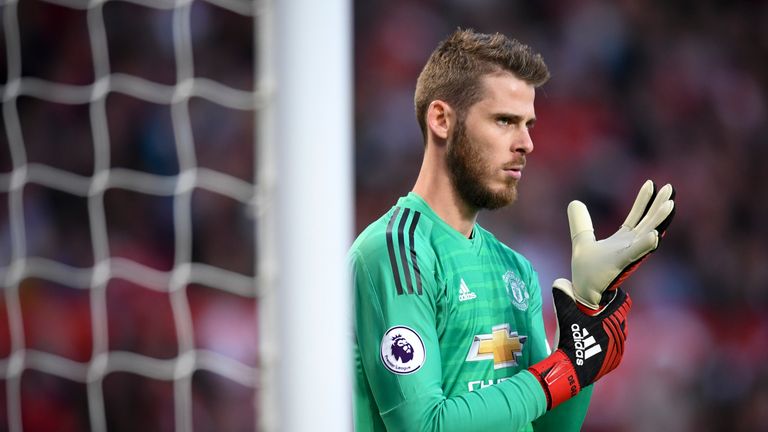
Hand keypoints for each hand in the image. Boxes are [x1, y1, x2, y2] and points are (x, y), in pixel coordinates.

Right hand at [528, 280, 631, 408]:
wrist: (572, 368)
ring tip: (594, 329)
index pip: (623, 301)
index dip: (614, 297)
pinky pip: (615, 346)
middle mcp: (620, 332)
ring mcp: (619, 347)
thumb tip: (559, 282)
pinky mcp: (616, 359)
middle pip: (620, 316)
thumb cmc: (571, 338)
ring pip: (618, 332)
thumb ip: (563, 295)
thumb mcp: (565, 315)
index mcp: (613, 319)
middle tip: (595, 314)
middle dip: (609, 313)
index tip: (604, 297)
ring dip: (609, 329)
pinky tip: (596, 343)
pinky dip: (608, 343)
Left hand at [557, 180, 674, 310]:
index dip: (644, 200)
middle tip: (670, 188)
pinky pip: (636, 253)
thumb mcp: (581, 240)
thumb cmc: (587, 271)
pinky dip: (645, 244)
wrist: (584, 292)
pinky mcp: (621, 264)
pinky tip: (655, 236)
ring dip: (659, 220)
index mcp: (623, 239)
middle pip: (648, 222)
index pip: (636, 216)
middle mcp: (630, 246)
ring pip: (648, 234)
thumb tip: (574, 202)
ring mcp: (627, 255)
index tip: (651, 183)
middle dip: (659, 205)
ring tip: (670, 204)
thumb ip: (580, 223)